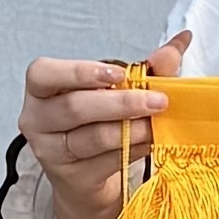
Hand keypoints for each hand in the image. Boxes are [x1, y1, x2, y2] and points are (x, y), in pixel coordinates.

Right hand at [21, 40, 189, 218]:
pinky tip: (150, 142)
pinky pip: (106, 161)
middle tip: (158, 101)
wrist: (87, 177)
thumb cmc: (96, 121)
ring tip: (157, 125)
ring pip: (92, 138)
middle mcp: (38, 119)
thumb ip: (145, 68)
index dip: (79, 72)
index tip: (118, 74)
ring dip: (132, 130)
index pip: (43, 74)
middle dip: (121, 102)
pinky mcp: (72, 177)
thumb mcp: (115, 90)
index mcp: (42, 89)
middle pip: (75, 107)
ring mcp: (51, 151)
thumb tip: (180, 41)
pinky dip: (133, 150)